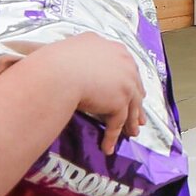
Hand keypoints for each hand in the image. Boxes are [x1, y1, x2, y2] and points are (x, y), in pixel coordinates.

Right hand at [30, 33, 146, 153]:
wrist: (57, 72)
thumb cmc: (56, 60)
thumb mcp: (74, 47)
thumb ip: (84, 52)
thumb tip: (76, 56)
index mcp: (114, 49)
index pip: (126, 68)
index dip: (129, 82)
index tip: (132, 92)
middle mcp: (124, 63)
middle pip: (134, 87)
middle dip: (137, 103)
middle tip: (139, 117)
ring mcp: (125, 83)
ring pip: (131, 107)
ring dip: (131, 123)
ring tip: (131, 134)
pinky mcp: (120, 102)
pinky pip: (118, 123)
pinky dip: (111, 136)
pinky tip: (106, 148)